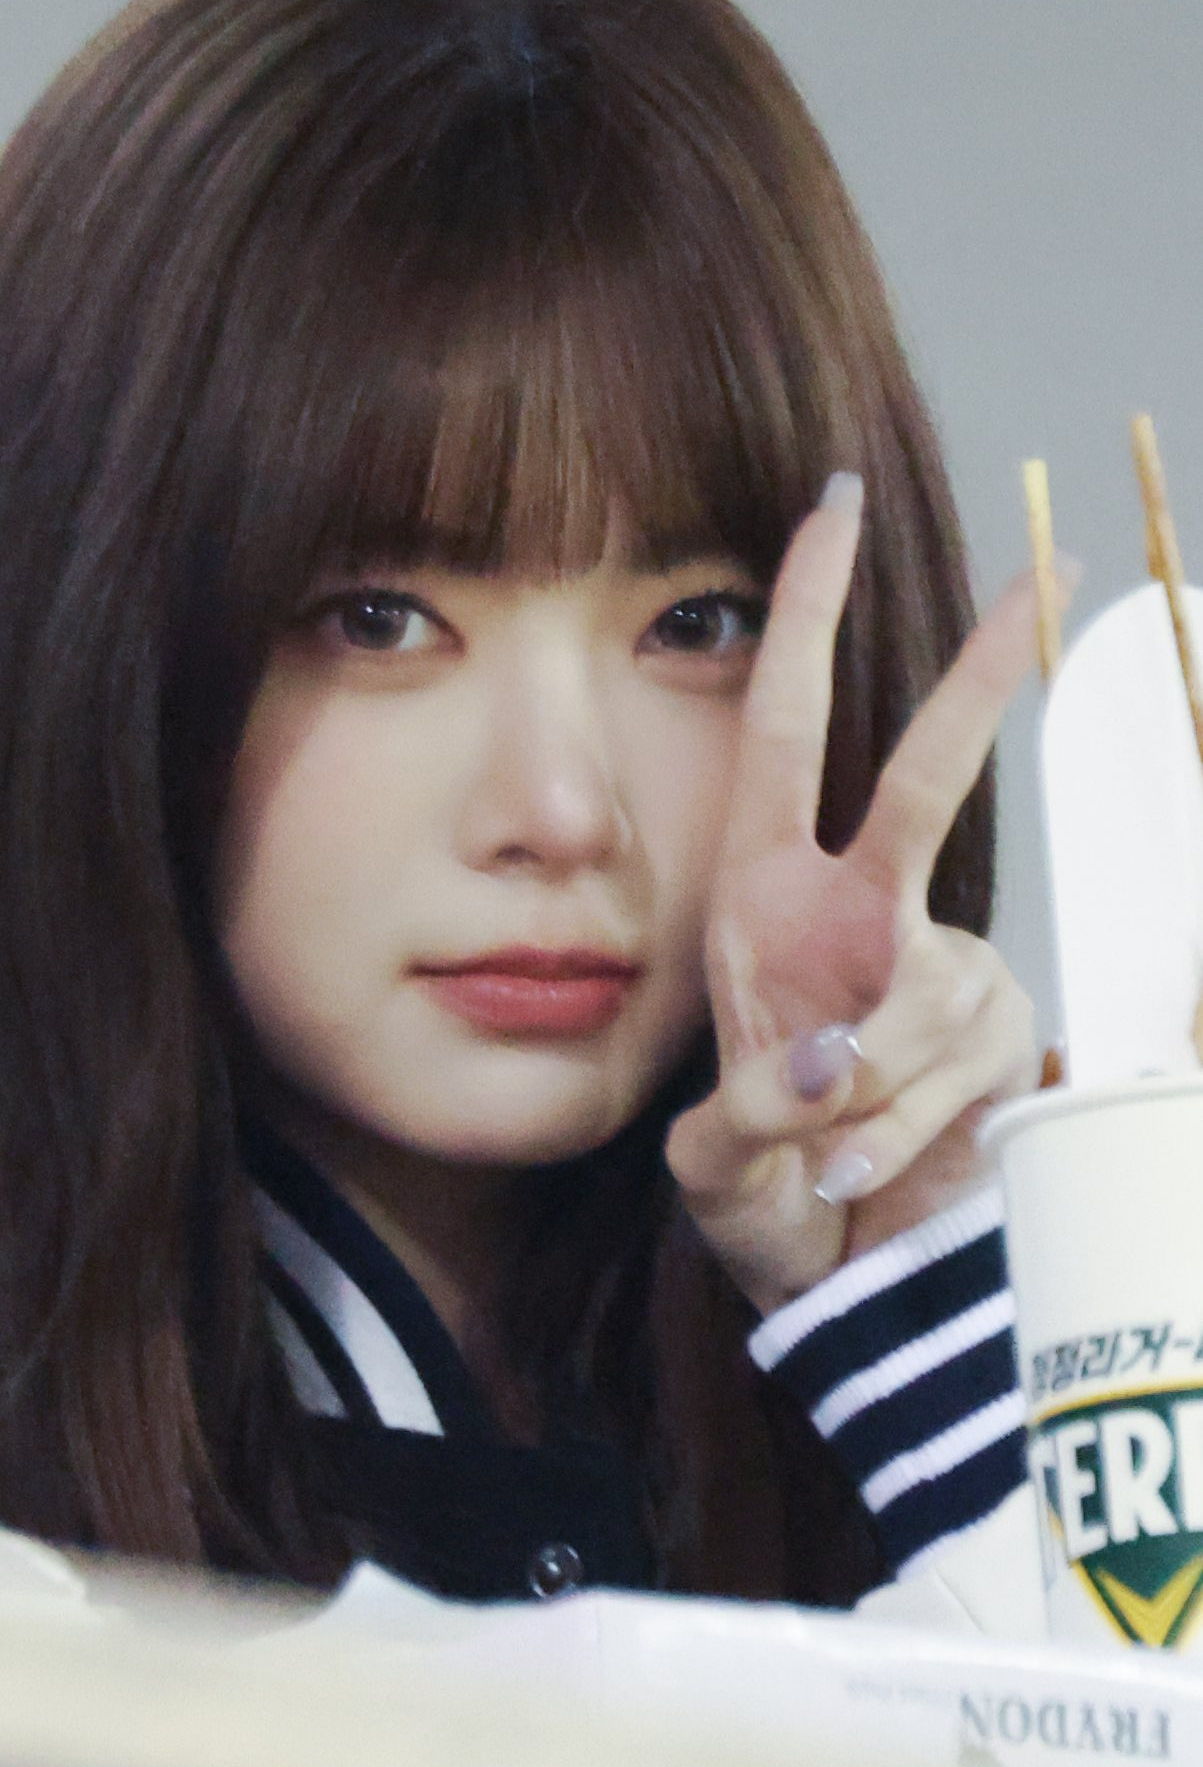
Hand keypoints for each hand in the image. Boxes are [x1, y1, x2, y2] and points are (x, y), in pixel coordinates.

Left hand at [663, 474, 1069, 1314]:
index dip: (804, 615)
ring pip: (935, 995)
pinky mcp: (1000, 1028)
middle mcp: (853, 907)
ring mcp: (936, 965)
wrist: (828, 1262)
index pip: (781, 726)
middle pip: (927, 777)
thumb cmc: (756, 1178)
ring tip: (822, 1161)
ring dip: (874, 1099)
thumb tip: (821, 1068)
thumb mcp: (715, 1157)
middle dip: (984, 683)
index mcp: (761, 893)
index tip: (832, 504)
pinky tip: (869, 1171)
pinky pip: (967, 1071)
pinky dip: (908, 1136)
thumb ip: (746, 1122)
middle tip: (1051, 574)